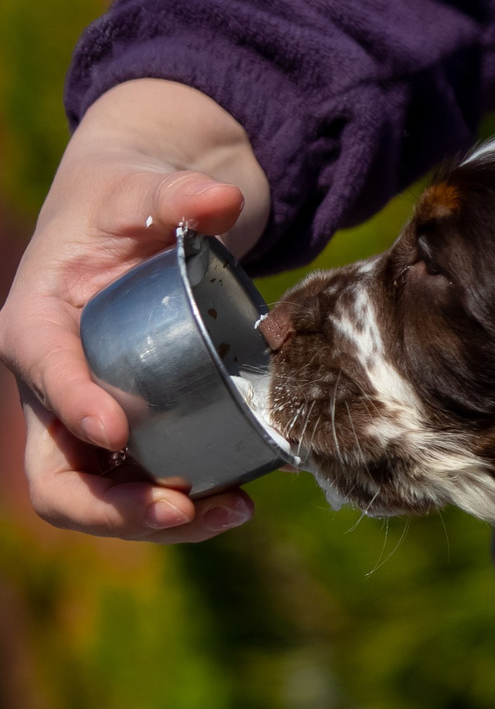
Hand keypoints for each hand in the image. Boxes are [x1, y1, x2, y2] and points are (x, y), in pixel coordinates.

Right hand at [4, 78, 274, 542]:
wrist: (142, 225)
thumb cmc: (130, 204)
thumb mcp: (145, 186)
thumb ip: (176, 193)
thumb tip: (218, 201)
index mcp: (36, 323)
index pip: (41, 369)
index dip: (74, 403)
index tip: (118, 431)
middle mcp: (53, 386)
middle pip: (55, 474)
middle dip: (113, 506)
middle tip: (184, 507)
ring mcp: (87, 421)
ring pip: (99, 499)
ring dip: (157, 522)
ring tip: (233, 509)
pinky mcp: (131, 437)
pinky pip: (145, 487)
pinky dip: (188, 506)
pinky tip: (243, 498)